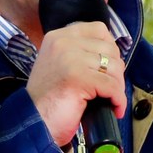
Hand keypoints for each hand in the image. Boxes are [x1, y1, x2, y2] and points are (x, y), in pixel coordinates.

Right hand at [27, 21, 127, 145]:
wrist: (34, 123)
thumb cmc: (48, 100)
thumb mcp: (58, 64)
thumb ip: (77, 53)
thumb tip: (110, 54)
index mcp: (58, 37)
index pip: (98, 29)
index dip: (110, 48)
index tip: (109, 67)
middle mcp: (63, 43)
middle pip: (109, 48)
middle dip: (116, 71)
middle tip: (111, 88)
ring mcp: (70, 59)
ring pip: (114, 67)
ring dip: (118, 86)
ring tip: (111, 99)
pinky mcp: (79, 78)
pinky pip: (112, 86)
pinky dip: (118, 100)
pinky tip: (115, 108)